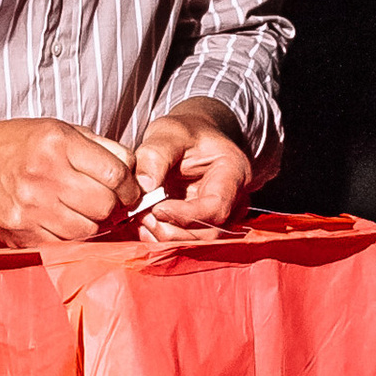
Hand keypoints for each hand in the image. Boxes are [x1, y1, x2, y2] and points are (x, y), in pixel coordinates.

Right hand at [0, 118, 140, 244]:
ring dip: (95, 224)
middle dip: (115, 206)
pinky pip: (64, 245)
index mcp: (57, 143)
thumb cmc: (14, 146)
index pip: (116, 172)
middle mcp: (44, 175)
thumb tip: (134, 169)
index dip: (129, 184)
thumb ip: (98, 147)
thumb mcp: (56, 129)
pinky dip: (72, 238)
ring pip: (89, 230)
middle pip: (105, 204)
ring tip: (86, 213)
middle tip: (109, 202)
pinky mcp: (21, 233)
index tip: (127, 188)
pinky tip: (66, 224)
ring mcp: (31, 208)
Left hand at [133, 103, 253, 232]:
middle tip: (142, 215)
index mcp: (233, 173)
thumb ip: (155, 155)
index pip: (216, 208)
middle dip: (171, 230)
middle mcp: (233, 201)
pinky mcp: (203, 226)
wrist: (190, 141)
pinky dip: (162, 239)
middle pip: (208, 233)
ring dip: (164, 236)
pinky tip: (145, 224)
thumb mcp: (168, 133)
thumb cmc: (184, 133)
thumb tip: (144, 186)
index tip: (156, 208)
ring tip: (141, 217)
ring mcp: (220, 217)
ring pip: (196, 242)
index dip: (185, 215)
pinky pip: (186, 242)